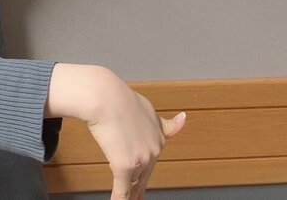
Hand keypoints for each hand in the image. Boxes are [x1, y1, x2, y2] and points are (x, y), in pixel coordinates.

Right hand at [86, 70, 185, 199]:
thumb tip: (182, 121)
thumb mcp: (146, 107)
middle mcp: (153, 148)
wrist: (105, 96)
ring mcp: (141, 159)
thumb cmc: (118, 97)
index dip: (147, 167)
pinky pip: (122, 190)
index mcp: (158, 134)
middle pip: (144, 172)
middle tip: (137, 197)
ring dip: (130, 194)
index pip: (153, 157)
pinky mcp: (125, 165)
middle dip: (139, 187)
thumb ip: (161, 121)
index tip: (147, 177)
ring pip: (133, 181)